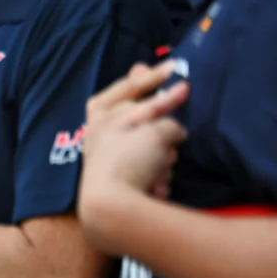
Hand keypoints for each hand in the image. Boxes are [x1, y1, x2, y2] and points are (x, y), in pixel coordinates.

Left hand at [80, 62, 189, 212]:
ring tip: (157, 170)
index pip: (129, 88)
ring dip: (162, 159)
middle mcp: (103, 136)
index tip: (175, 68)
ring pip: (155, 149)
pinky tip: (155, 188)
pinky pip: (154, 173)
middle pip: (146, 122)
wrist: (113, 209)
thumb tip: (173, 132)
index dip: (153, 77)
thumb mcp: (154, 130)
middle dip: (162, 131)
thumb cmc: (128, 160)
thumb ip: (168, 122)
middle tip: (167, 141)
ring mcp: (115, 161)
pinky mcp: (128, 184)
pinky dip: (158, 179)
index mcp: (101, 116)